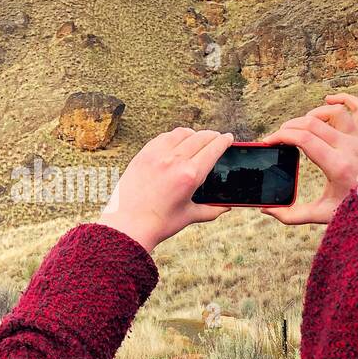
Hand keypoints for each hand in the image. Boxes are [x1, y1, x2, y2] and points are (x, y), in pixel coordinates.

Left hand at [97, 128, 234, 252]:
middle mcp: (175, 160)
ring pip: (181, 133)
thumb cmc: (160, 223)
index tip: (229, 138)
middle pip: (200, 137)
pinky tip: (176, 141)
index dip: (224, 141)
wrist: (128, 225)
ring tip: (197, 137)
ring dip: (193, 134)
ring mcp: (157, 155)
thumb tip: (227, 207)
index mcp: (190, 175)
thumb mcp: (189, 216)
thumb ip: (211, 210)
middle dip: (212, 135)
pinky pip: (162, 138)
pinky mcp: (143, 155)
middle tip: (216, 137)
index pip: (213, 149)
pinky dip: (173, 137)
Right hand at [260, 93, 357, 224]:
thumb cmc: (356, 209)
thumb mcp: (321, 215)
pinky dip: (345, 99)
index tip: (269, 141)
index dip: (281, 136)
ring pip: (334, 111)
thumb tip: (267, 209)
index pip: (304, 140)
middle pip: (312, 124)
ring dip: (313, 114)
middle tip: (279, 137)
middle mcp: (350, 147)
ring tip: (302, 126)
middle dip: (289, 127)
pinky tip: (329, 99)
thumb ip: (291, 215)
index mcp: (337, 166)